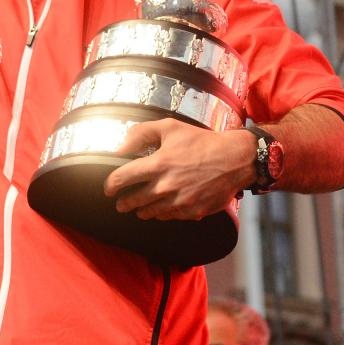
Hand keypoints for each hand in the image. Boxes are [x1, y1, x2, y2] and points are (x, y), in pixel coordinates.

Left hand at [101, 121, 252, 220]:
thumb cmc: (201, 142)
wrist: (235, 159)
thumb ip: (141, 134)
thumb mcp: (169, 127)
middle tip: (121, 202)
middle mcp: (165, 187)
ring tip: (139, 207)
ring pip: (149, 212)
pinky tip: (162, 207)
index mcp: (157, 165)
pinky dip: (162, 213)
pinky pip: (169, 217)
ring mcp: (179, 202)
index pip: (121, 179)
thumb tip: (120, 148)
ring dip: (141, 210)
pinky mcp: (192, 212)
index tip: (108, 188)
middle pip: (132, 201)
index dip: (110, 185)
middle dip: (124, 202)